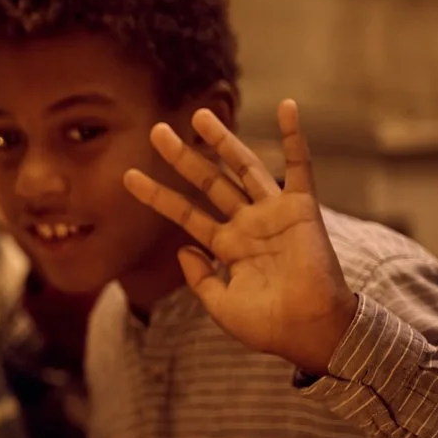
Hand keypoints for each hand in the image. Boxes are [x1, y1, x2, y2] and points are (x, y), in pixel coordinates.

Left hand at [121, 100, 357, 374]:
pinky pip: (300, 166)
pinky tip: (286, 106)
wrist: (310, 331)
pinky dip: (294, 136)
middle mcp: (248, 224)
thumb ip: (198, 278)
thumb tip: (182, 249)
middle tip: (156, 130)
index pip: (185, 213)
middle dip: (183, 157)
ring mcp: (274, 213)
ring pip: (243, 168)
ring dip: (222, 141)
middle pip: (208, 182)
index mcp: (227, 246)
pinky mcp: (302, 208)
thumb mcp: (220, 304)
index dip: (157, 195)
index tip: (127, 176)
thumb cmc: (269, 325)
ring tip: (199, 114)